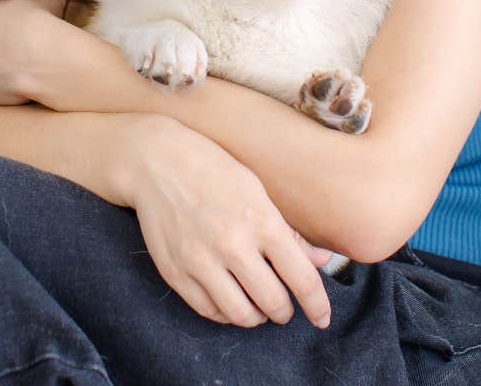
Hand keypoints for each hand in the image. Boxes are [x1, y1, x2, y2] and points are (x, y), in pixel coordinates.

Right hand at [128, 118, 333, 329]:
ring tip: (258, 305)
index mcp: (261, 221)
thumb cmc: (214, 170)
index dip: (317, 306)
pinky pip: (209, 311)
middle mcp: (233, 245)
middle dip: (285, 312)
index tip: (322, 318)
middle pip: (273, 304)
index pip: (301, 279)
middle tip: (284, 306)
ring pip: (241, 316)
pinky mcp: (176, 272)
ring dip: (257, 316)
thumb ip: (289, 232)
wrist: (158, 161)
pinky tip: (231, 299)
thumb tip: (321, 262)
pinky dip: (226, 313)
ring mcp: (201, 261)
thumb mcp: (257, 190)